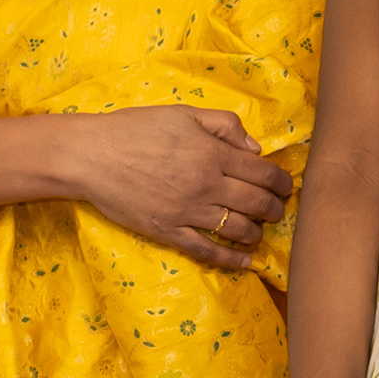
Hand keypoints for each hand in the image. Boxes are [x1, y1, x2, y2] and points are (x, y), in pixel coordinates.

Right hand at [69, 106, 288, 273]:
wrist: (91, 156)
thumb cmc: (136, 129)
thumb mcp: (184, 114)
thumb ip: (224, 126)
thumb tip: (255, 148)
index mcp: (212, 152)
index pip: (262, 171)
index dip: (281, 181)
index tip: (286, 186)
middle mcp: (206, 183)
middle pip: (256, 202)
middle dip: (276, 209)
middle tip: (280, 210)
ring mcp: (187, 211)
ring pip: (237, 229)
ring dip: (257, 233)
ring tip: (261, 231)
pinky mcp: (168, 232)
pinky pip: (207, 251)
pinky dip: (230, 259)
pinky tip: (245, 263)